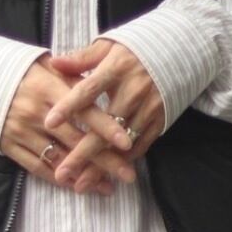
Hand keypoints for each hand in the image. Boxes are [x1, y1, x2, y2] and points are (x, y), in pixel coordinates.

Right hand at [0, 59, 140, 195]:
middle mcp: (37, 111)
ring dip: (84, 175)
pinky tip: (78, 186)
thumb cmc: (21, 70)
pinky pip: (38, 167)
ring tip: (107, 187)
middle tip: (128, 175)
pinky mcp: (9, 145)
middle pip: (76, 140)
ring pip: (58, 158)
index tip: (128, 143)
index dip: (106, 127)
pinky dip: (59, 179)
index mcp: (50, 87)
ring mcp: (22, 130)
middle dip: (104, 160)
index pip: (84, 110)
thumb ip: (74, 75)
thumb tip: (103, 80)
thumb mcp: (47, 64)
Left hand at [38, 39, 168, 190]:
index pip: (88, 90)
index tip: (49, 122)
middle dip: (82, 153)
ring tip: (81, 185)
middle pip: (104, 128)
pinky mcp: (160, 121)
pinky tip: (105, 177)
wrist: (181, 50)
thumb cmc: (138, 48)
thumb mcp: (110, 45)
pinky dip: (123, 163)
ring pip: (121, 144)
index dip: (69, 106)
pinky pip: (141, 147)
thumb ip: (82, 58)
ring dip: (101, 167)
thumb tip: (53, 62)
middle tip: (62, 173)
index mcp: (117, 68)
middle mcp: (134, 91)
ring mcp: (149, 108)